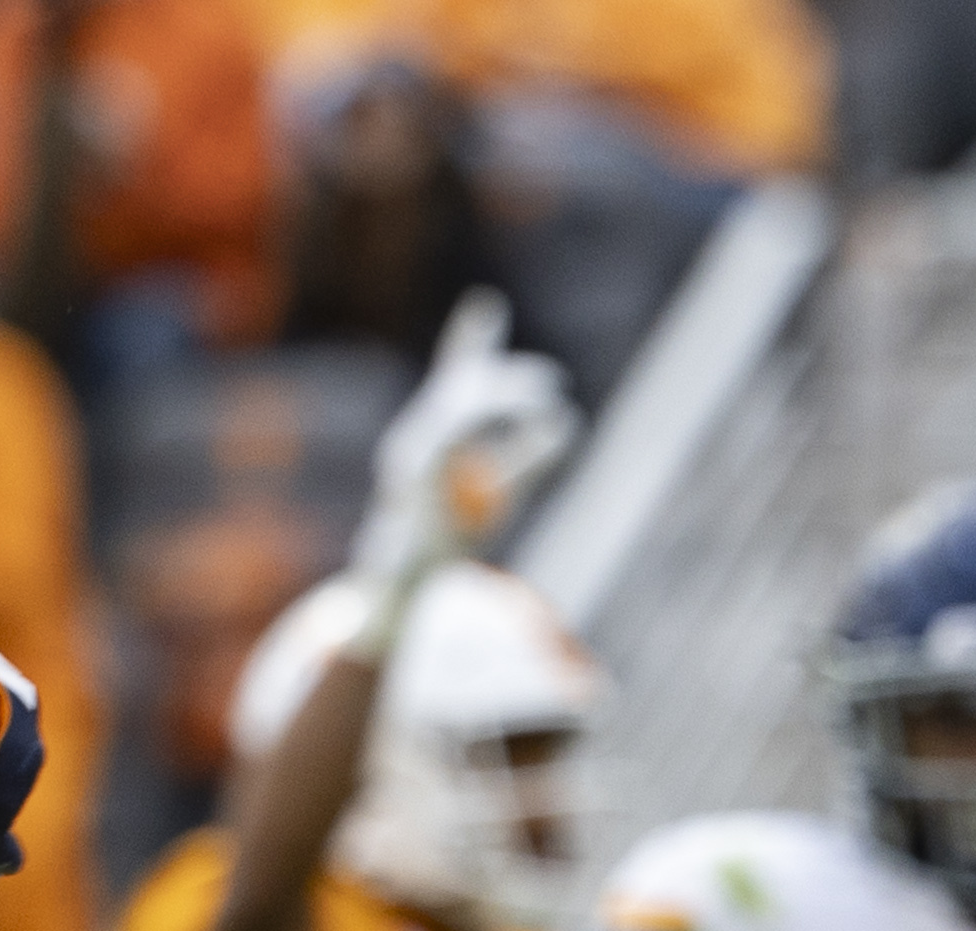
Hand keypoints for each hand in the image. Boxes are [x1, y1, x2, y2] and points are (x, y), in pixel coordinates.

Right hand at [356, 291, 576, 587]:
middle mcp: (420, 434)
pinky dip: (485, 426)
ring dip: (506, 399)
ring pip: (460, 408)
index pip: (453, 376)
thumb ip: (529, 455)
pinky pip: (451, 437)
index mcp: (438, 434)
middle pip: (462, 388)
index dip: (471, 339)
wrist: (407, 580)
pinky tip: (520, 423)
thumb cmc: (450, 538)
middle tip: (553, 384)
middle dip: (509, 380)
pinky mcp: (414, 476)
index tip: (488, 306)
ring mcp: (412, 452)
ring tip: (549, 398)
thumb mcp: (503, 490)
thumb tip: (569, 422)